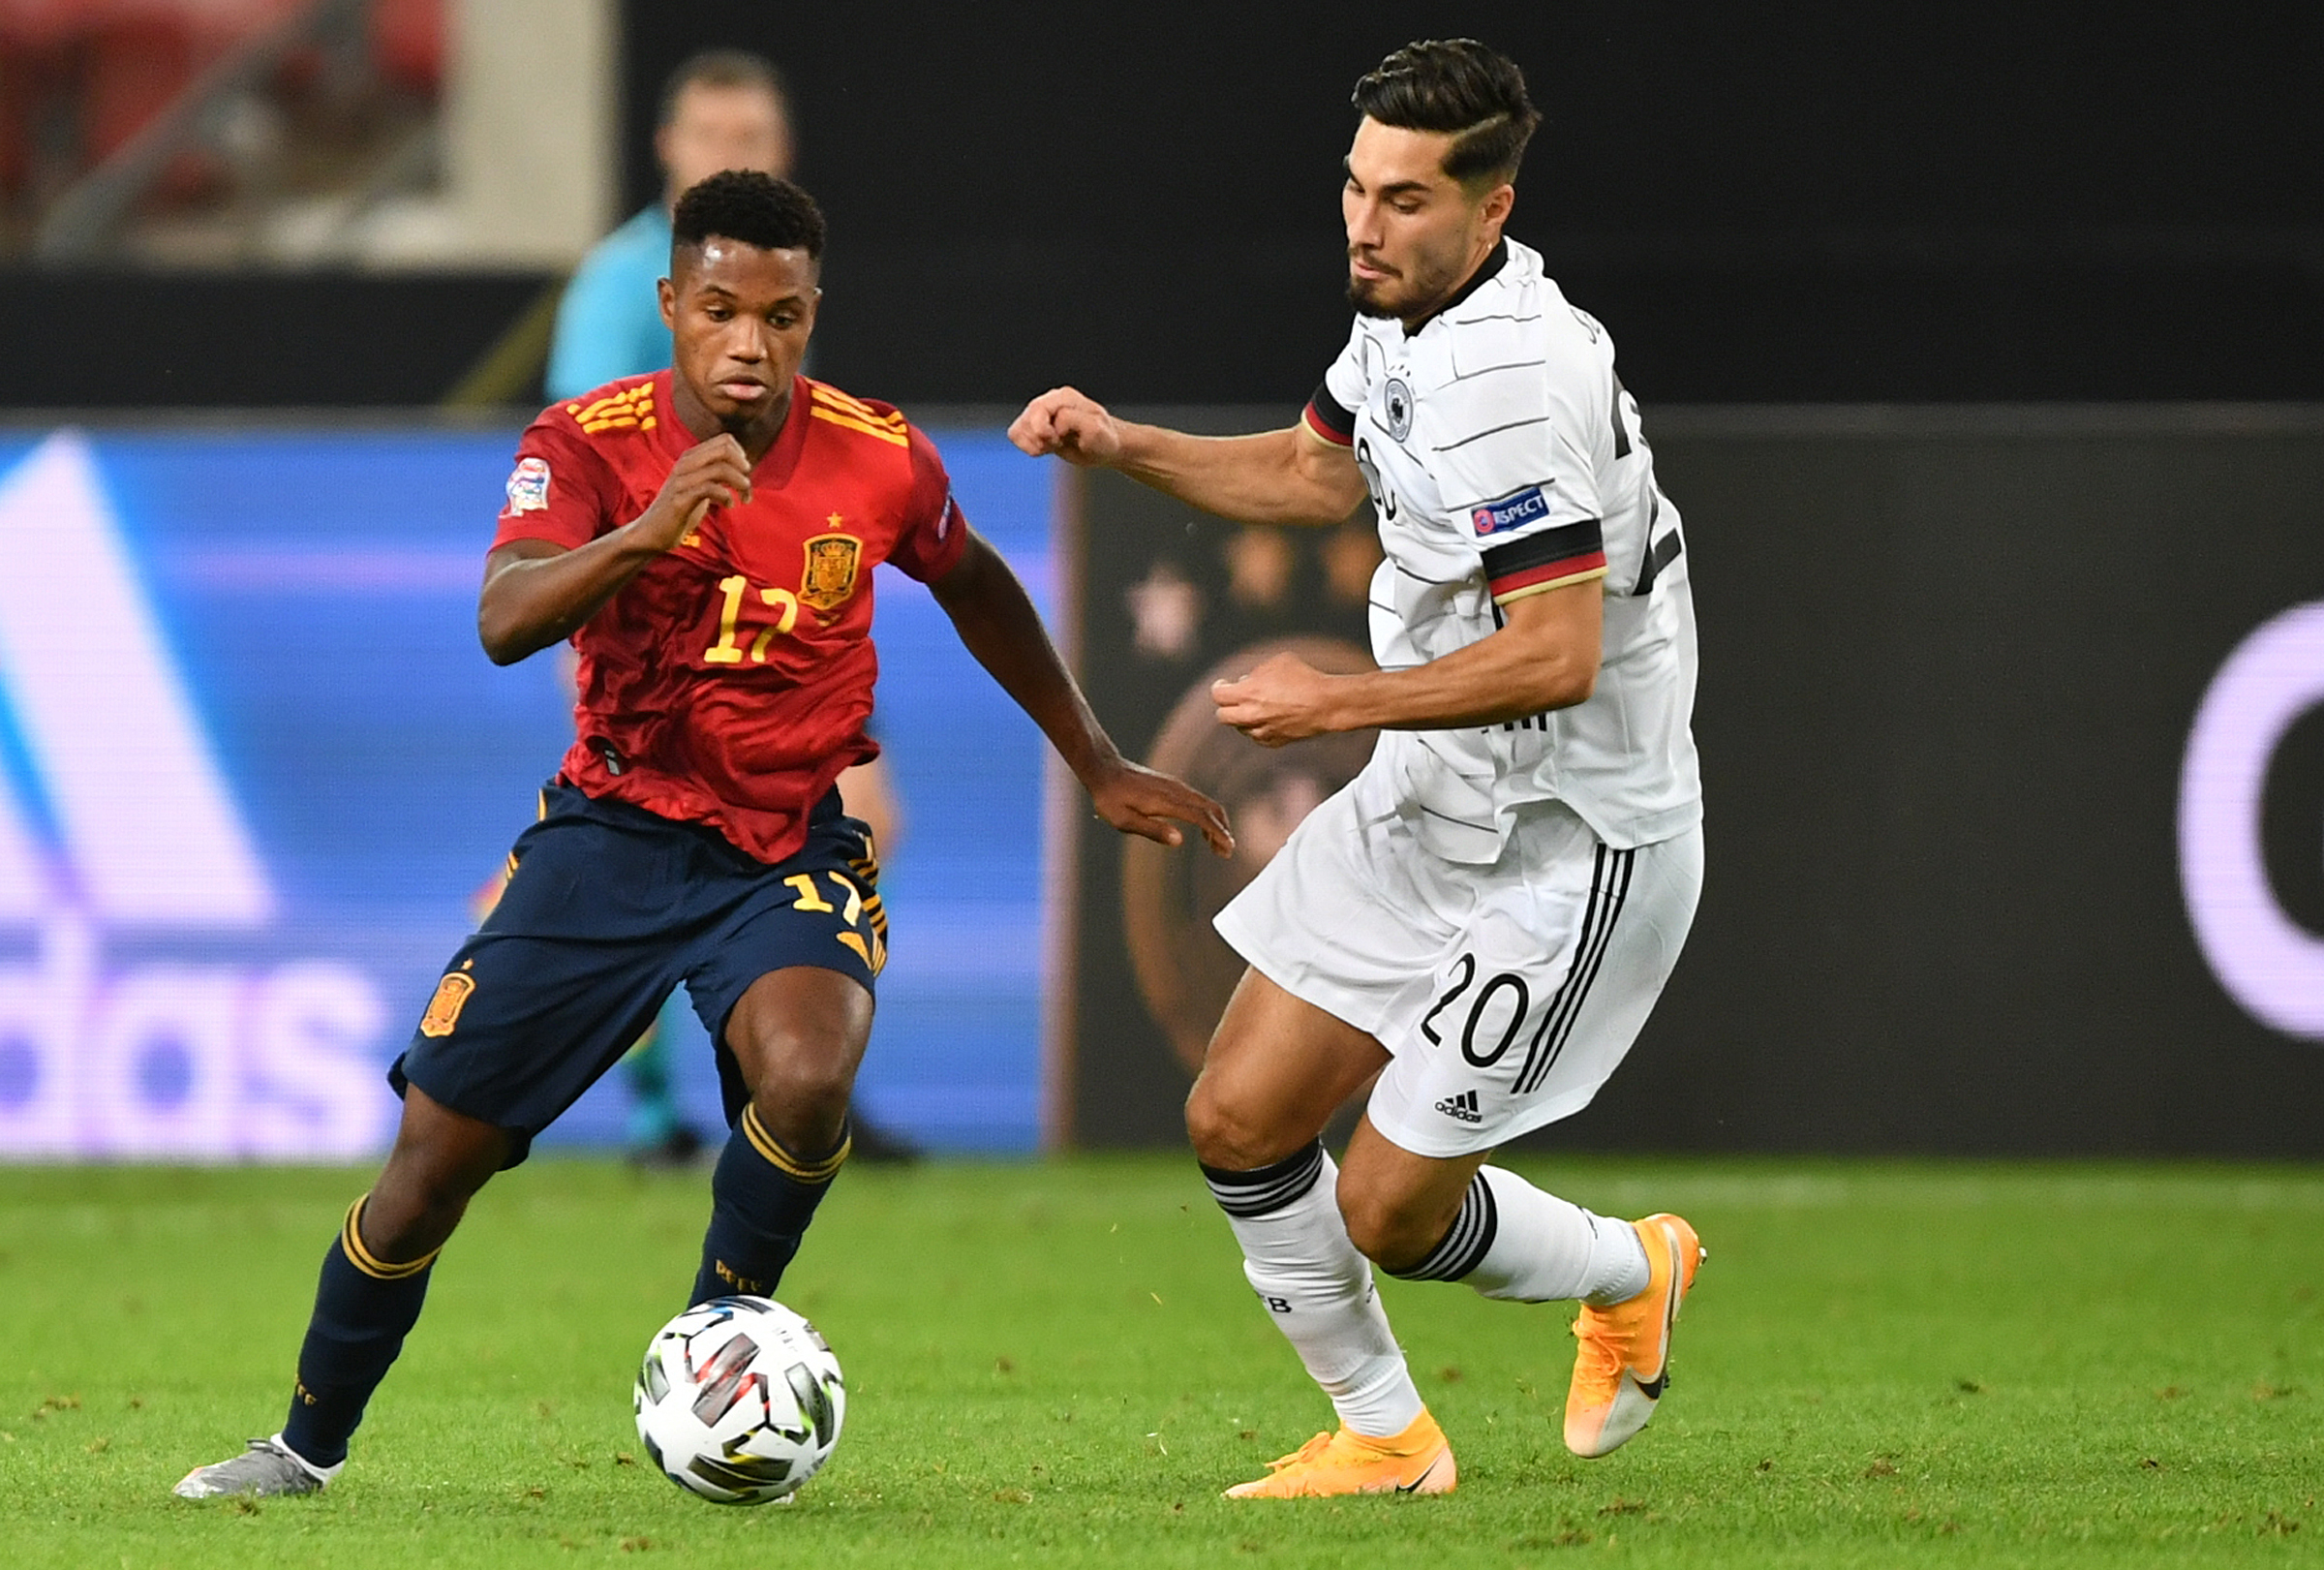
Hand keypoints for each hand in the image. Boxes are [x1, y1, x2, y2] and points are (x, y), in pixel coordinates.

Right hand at [629, 434, 753, 551]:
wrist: (652, 532)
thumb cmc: (681, 510)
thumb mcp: (700, 485)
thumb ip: (716, 473)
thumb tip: (744, 467)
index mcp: (691, 457)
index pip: (725, 440)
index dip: (742, 455)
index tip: (745, 474)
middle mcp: (686, 464)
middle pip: (725, 450)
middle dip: (744, 468)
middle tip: (747, 486)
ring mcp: (681, 480)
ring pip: (720, 468)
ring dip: (740, 484)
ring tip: (745, 498)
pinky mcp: (680, 499)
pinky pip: (709, 488)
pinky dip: (726, 496)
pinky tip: (728, 505)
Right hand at [1008, 387, 1122, 466]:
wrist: (1104, 448)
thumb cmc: (1103, 439)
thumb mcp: (1096, 430)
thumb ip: (1075, 420)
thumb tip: (1056, 421)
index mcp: (1063, 397)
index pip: (1040, 412)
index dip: (1049, 432)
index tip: (1065, 440)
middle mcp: (1048, 400)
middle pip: (1026, 420)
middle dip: (1039, 439)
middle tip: (1057, 444)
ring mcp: (1039, 412)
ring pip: (1017, 429)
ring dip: (1032, 444)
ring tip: (1051, 446)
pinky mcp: (1033, 425)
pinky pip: (1015, 434)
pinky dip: (1026, 446)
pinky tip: (1043, 449)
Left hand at [1086, 756, 1233, 855]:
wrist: (1104, 769)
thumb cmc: (1110, 797)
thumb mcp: (1123, 820)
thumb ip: (1152, 830)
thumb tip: (1180, 840)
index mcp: (1166, 801)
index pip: (1201, 817)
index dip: (1217, 833)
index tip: (1228, 848)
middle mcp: (1176, 791)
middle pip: (1212, 808)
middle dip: (1223, 830)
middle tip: (1226, 852)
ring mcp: (1175, 787)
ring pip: (1207, 803)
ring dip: (1217, 824)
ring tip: (1218, 846)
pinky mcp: (1172, 786)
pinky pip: (1198, 801)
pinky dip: (1207, 816)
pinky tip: (1203, 829)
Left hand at [1212, 652, 1344, 746]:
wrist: (1326, 703)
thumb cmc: (1305, 678)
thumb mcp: (1278, 662)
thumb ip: (1258, 671)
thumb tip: (1248, 679)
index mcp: (1247, 692)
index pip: (1218, 695)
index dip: (1219, 688)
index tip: (1223, 684)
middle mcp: (1250, 715)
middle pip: (1222, 717)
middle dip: (1226, 706)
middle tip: (1234, 699)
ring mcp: (1262, 731)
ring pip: (1240, 729)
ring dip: (1243, 718)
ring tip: (1256, 707)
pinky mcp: (1275, 742)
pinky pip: (1258, 738)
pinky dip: (1259, 729)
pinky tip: (1268, 719)